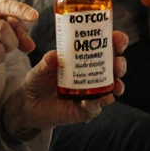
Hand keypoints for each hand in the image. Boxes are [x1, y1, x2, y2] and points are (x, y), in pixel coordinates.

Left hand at [1, 31, 128, 137]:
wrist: (29, 105)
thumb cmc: (38, 81)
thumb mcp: (40, 69)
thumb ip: (46, 63)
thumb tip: (54, 56)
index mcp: (84, 59)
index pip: (105, 48)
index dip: (116, 42)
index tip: (119, 39)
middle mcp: (91, 75)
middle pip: (114, 68)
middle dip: (120, 65)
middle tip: (117, 64)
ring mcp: (90, 93)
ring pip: (111, 90)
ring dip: (116, 86)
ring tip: (115, 86)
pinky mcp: (84, 110)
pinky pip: (94, 108)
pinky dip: (96, 105)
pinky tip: (93, 102)